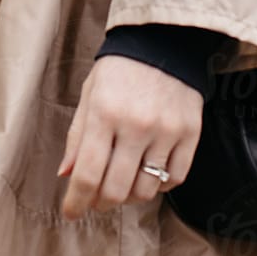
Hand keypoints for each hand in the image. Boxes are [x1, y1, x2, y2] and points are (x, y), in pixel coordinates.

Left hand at [56, 54, 203, 220]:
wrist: (163, 42)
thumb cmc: (119, 70)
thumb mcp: (89, 96)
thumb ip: (77, 137)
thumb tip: (66, 176)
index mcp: (104, 113)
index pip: (86, 174)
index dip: (76, 202)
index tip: (71, 213)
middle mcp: (135, 125)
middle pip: (116, 190)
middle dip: (101, 203)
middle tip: (96, 200)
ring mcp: (166, 131)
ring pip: (146, 189)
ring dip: (130, 196)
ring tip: (123, 183)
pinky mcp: (190, 133)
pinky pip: (175, 178)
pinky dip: (160, 184)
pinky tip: (149, 173)